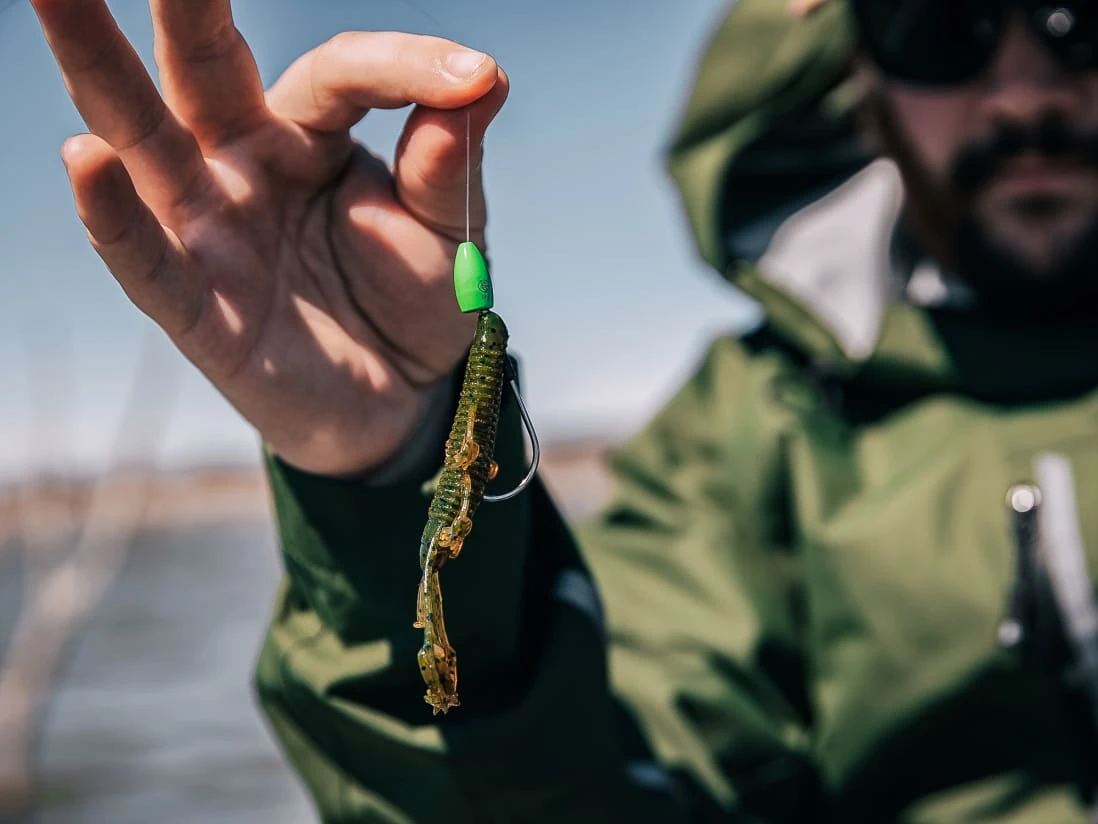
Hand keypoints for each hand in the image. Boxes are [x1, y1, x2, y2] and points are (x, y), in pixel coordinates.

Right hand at [31, 0, 508, 475]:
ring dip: (98, 65)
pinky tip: (86, 159)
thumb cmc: (414, 301)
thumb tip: (483, 75)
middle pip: (202, 65)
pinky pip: (146, 257)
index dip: (401, 66)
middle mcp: (244, 163)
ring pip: (144, 137)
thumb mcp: (446, 230)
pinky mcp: (195, 305)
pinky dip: (115, 214)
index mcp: (312, 134)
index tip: (472, 74)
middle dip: (181, 0)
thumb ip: (449, 163)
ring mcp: (211, 228)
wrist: (400, 400)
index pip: (339, 73)